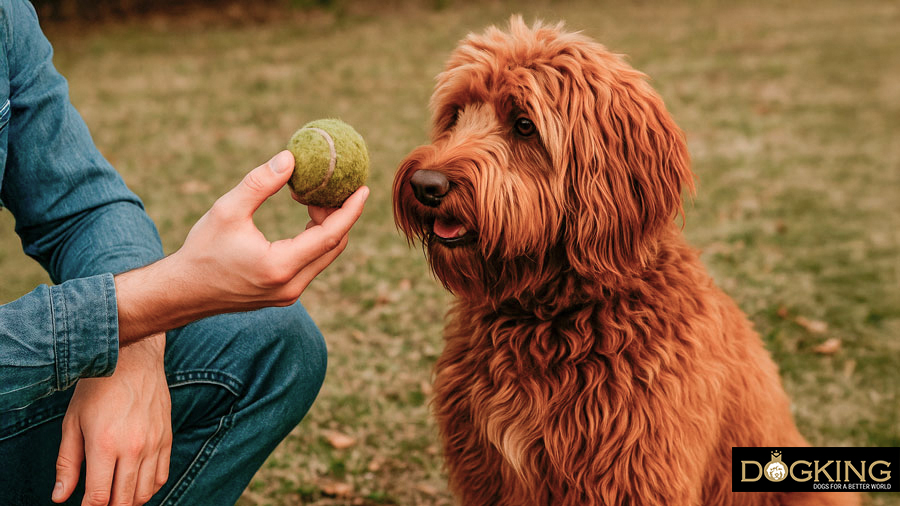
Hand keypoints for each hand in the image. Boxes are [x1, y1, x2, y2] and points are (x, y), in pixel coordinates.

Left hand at [53, 333, 170, 505]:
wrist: (132, 360)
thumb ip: (67, 464)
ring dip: (129, 501)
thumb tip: (60, 497)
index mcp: (105, 445)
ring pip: (145, 492)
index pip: (99, 497)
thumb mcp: (72, 424)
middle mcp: (133, 447)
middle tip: (99, 500)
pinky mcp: (166, 438)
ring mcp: (153, 443)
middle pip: (124, 500)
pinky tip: (135, 483)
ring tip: (116, 496)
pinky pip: (162, 476)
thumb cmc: (97, 389)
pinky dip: (149, 488)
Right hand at [114, 151, 368, 341]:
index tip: (364, 189)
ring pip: (325, 257)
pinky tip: (305, 219)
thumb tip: (290, 158)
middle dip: (339, 215)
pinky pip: (313, 264)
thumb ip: (260, 183)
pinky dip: (316, 241)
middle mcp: (291, 286)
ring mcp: (290, 294)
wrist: (182, 292)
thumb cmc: (202, 250)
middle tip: (332, 187)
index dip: (350, 211)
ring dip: (327, 228)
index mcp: (280, 266)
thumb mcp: (227, 210)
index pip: (330, 236)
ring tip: (311, 199)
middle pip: (334, 247)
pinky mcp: (284, 295)